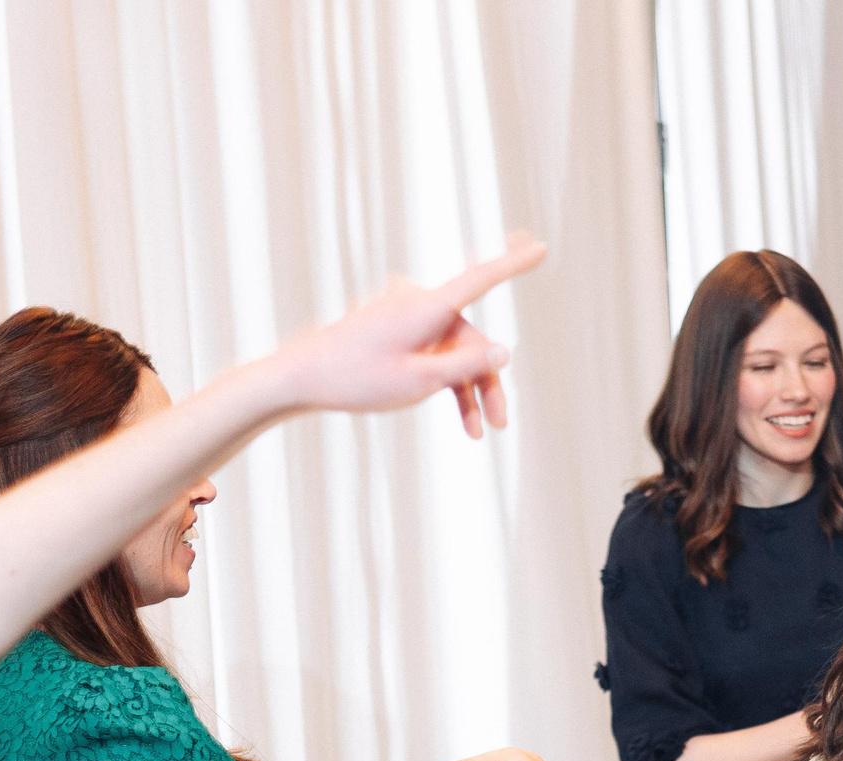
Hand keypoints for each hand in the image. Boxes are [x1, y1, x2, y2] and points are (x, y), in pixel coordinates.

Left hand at [274, 236, 546, 437]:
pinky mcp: (399, 332)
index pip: (481, 278)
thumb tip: (504, 351)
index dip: (513, 263)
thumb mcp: (418, 381)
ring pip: (456, 352)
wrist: (303, 377)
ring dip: (470, 389)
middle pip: (472, 338)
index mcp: (426, 307)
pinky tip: (461, 418)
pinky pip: (435, 353)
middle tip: (501, 423)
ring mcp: (409, 319)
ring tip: (479, 432)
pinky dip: (447, 382)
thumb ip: (465, 367)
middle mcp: (421, 305)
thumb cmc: (357, 378)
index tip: (540, 246)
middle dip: (488, 380)